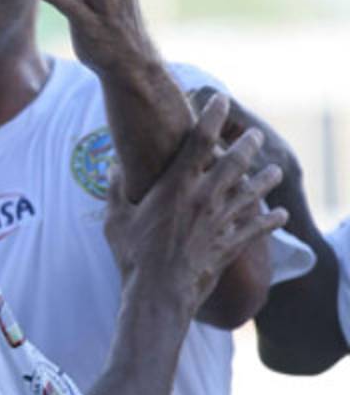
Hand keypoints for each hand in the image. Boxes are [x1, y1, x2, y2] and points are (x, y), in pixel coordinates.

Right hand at [103, 94, 287, 309]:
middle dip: (247, 144)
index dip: (212, 117)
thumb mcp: (115, 218)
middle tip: (254, 134)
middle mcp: (204, 198)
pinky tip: (280, 216)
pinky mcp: (229, 246)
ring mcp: (220, 222)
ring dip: (265, 180)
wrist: (159, 294)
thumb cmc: (132, 255)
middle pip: (234, 162)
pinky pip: (255, 229)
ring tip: (274, 171)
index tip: (220, 100)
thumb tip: (114, 166)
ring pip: (251, 194)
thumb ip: (114, 189)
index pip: (200, 142)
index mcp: (176, 186)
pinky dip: (269, 221)